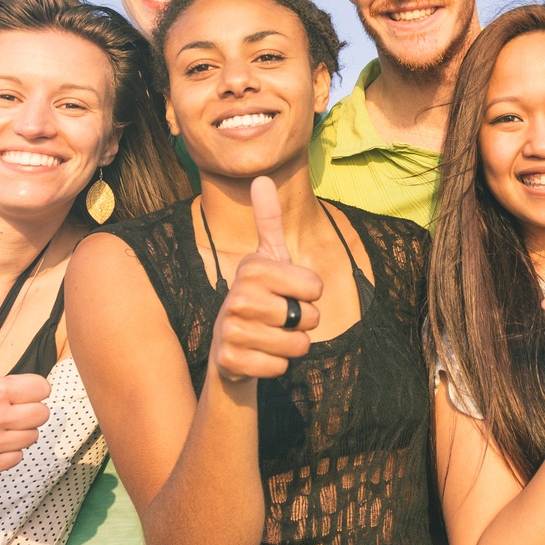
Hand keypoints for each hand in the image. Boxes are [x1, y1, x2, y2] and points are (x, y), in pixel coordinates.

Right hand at [209, 178, 323, 384]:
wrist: (230, 346)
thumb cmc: (260, 298)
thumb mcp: (267, 260)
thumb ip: (269, 221)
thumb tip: (261, 178)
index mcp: (253, 268)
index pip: (314, 286)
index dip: (310, 294)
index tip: (289, 292)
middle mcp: (238, 296)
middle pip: (309, 318)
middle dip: (304, 323)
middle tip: (281, 318)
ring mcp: (231, 329)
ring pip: (297, 345)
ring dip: (292, 346)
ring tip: (272, 336)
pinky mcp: (231, 360)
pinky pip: (280, 367)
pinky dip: (277, 365)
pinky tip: (260, 355)